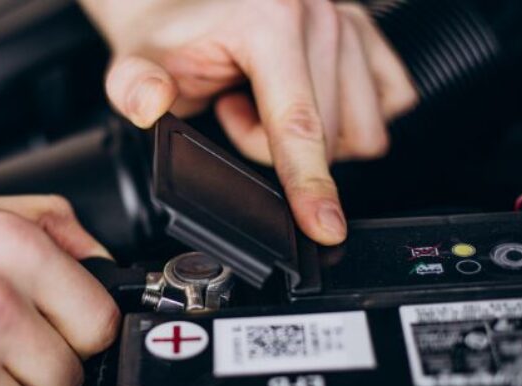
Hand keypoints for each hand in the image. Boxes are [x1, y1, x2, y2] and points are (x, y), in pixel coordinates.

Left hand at [84, 0, 417, 244]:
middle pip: (329, 137)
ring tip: (262, 102)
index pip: (297, 124)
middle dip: (275, 147)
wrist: (184, 5)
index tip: (326, 227)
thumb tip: (151, 102)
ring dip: (311, 135)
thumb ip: (134, 87)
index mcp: (269, 18)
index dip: (309, 184)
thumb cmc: (170, 37)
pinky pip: (388, 105)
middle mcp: (319, 14)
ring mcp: (350, 20)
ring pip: (362, 130)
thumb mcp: (136, 63)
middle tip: (232, 112)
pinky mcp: (368, 33)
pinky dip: (344, 119)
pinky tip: (300, 97)